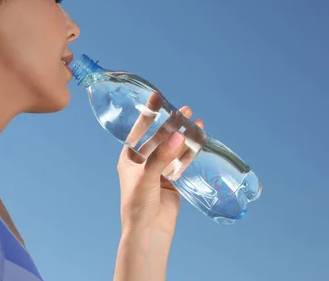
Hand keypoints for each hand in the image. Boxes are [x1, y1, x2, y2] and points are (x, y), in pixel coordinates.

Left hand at [114, 96, 204, 280]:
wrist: (148, 232)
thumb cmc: (138, 204)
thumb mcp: (147, 177)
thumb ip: (162, 156)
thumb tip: (178, 135)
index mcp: (129, 158)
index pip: (139, 130)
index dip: (148, 114)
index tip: (156, 96)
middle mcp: (143, 162)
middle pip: (159, 137)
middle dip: (171, 123)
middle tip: (184, 109)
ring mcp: (159, 170)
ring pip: (173, 148)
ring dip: (184, 135)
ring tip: (196, 121)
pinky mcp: (173, 180)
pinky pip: (182, 161)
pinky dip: (190, 150)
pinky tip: (199, 139)